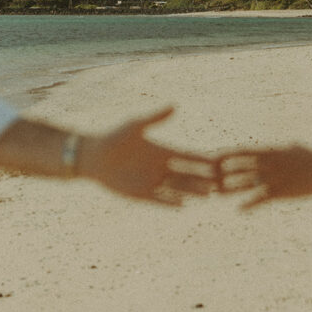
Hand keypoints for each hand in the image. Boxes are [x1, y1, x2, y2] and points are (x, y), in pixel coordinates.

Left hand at [78, 107, 218, 205]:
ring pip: (178, 188)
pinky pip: (160, 200)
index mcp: (162, 150)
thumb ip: (156, 118)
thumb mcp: (136, 126)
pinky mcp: (141, 194)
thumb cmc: (114, 137)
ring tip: (206, 195)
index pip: (187, 155)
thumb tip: (174, 105)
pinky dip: (171, 202)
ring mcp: (152, 181)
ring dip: (191, 191)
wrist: (93, 156)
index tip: (217, 161)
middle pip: (187, 174)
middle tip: (218, 183)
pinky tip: (183, 205)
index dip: (201, 159)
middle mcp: (160, 167)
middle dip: (202, 178)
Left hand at [220, 145, 311, 208]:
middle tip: (206, 178)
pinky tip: (240, 210)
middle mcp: (268, 163)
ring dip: (230, 189)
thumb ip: (283, 149)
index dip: (226, 155)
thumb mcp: (295, 149)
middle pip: (239, 167)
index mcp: (270, 152)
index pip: (242, 152)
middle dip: (223, 173)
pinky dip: (250, 204)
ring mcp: (274, 177)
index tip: (211, 159)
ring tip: (216, 194)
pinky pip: (262, 198)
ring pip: (247, 183)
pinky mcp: (283, 191)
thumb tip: (281, 146)